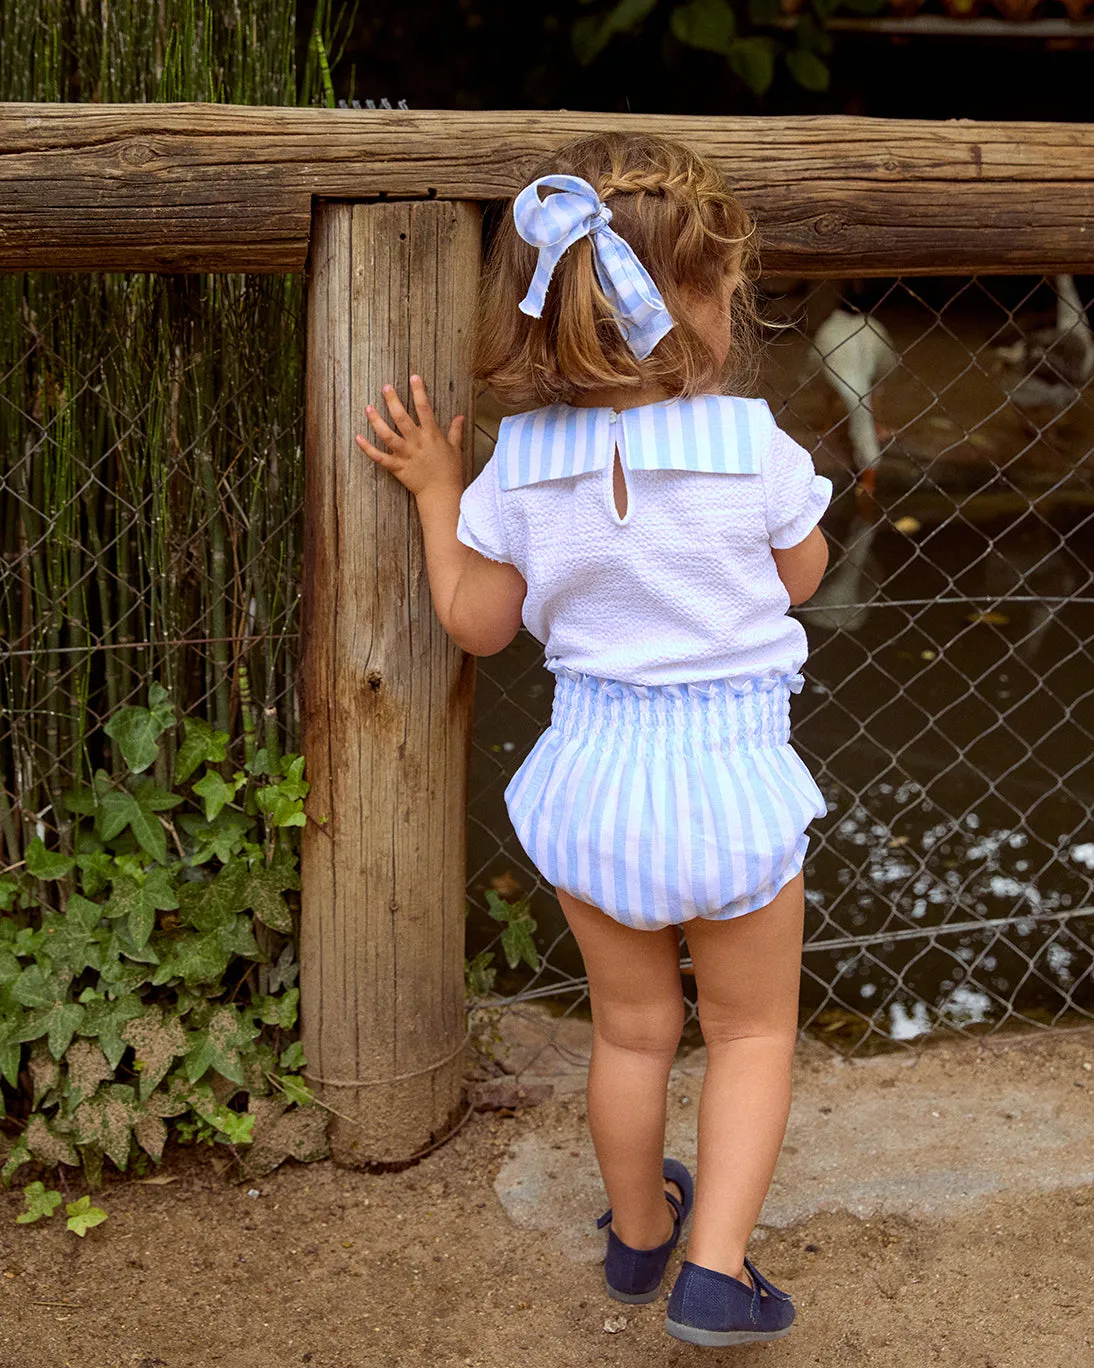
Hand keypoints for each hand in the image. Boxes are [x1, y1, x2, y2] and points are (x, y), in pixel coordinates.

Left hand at [354, 375, 464, 497]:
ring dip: (376, 421)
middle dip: (393, 401)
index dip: (419, 391)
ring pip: (387, 435)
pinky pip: (379, 457)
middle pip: (402, 418)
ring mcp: (405, 454)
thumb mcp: (455, 448)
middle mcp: (417, 442)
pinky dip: (367, 449)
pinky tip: (358, 438)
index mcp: (431, 435)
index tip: (413, 377)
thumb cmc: (449, 471)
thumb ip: (455, 431)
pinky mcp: (397, 467)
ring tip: (368, 408)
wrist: (441, 493)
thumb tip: (460, 416)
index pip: (424, 408)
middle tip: (385, 387)